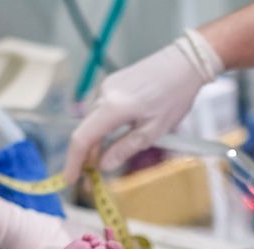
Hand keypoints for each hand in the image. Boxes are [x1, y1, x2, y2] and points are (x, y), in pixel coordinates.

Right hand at [64, 29, 222, 185]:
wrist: (184, 63)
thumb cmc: (174, 96)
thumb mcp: (153, 130)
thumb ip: (125, 148)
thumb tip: (104, 165)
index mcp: (113, 107)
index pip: (82, 138)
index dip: (73, 161)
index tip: (70, 179)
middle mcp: (103, 94)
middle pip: (85, 131)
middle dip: (85, 157)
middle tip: (91, 180)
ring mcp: (107, 86)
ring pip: (93, 122)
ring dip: (95, 143)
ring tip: (101, 164)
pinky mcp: (113, 83)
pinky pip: (101, 111)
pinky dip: (101, 129)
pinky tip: (110, 141)